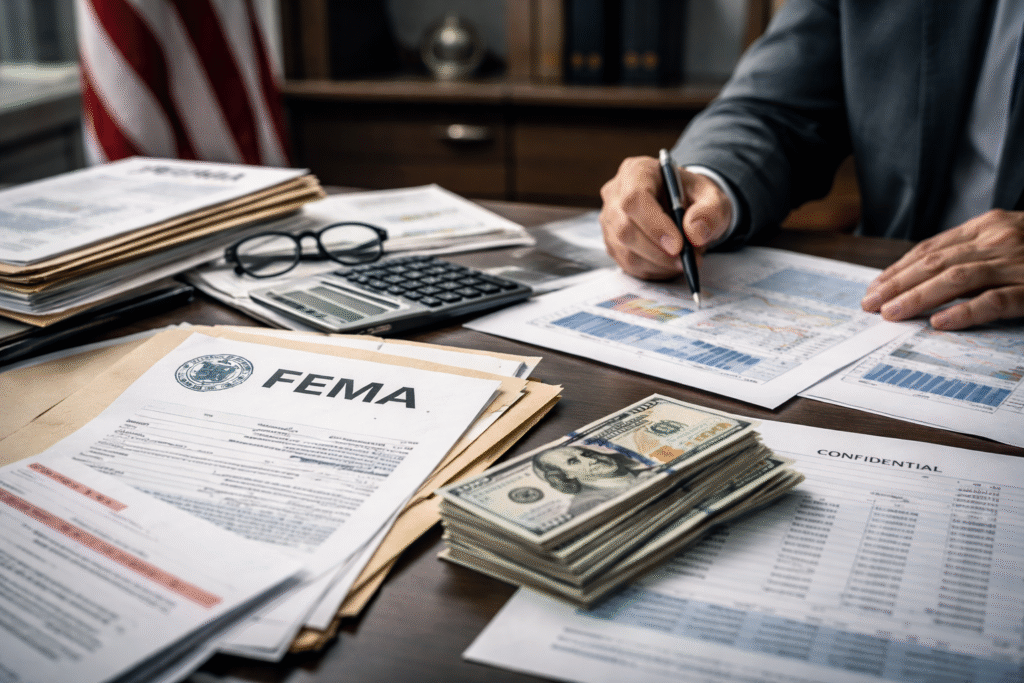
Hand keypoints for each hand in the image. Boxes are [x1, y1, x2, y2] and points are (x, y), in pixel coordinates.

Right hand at [599, 156, 731, 279]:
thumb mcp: (713, 197)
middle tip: (685, 260)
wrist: (684, 207)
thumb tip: (695, 233)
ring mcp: (610, 220)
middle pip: (625, 229)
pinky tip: (670, 264)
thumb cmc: (694, 197)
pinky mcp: (612, 243)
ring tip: (683, 261)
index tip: (678, 245)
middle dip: (658, 252)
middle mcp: (616, 194)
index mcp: (637, 171)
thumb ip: (710, 211)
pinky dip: (652, 270)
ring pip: (625, 251)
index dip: (655, 225)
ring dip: (657, 263)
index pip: (635, 199)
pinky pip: (627, 264)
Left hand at [861, 209, 1023, 328]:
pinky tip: (939, 321)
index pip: (931, 249)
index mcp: (986, 227)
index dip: (899, 269)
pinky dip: (964, 311)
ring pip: (957, 278)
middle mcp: (996, 241)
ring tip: (891, 313)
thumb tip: (923, 274)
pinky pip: (995, 300)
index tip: (875, 286)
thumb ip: (969, 250)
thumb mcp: (1005, 238)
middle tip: (870, 302)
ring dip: (919, 296)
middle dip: (898, 284)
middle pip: (936, 263)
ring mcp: (1014, 265)